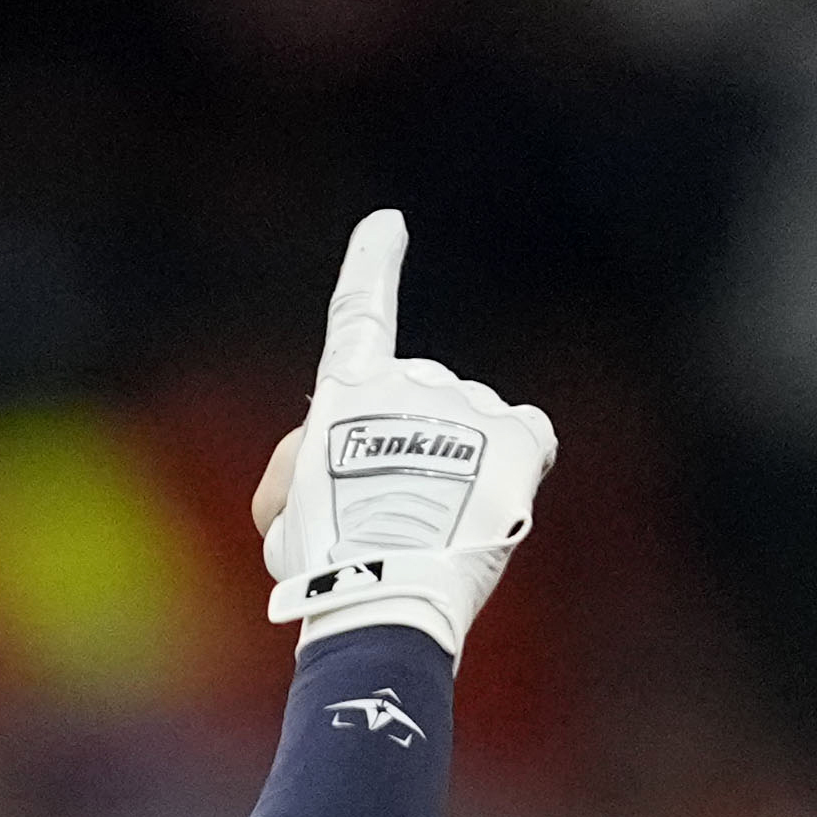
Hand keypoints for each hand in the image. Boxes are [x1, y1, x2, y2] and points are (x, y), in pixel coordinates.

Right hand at [254, 210, 554, 663]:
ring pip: (468, 427)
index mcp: (347, 391)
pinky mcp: (520, 438)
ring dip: (455, 470)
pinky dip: (515, 463)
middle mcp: (413, 379)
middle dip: (404, 450)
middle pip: (414, 403)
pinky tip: (494, 499)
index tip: (387, 225)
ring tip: (432, 534)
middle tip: (384, 519)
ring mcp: (471, 405)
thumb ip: (319, 470)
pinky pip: (527, 438)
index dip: (371, 265)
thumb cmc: (324, 566)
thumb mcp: (288, 512)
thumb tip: (361, 469)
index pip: (360, 311)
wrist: (385, 592)